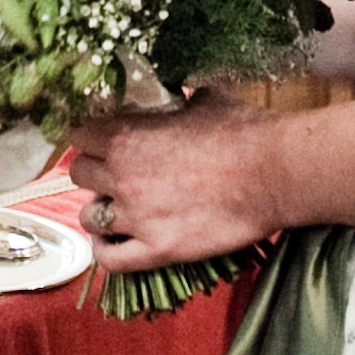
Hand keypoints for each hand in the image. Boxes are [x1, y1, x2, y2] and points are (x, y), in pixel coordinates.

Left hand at [65, 97, 277, 274]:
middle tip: (115, 174)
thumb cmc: (243, 131)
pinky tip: (113, 243)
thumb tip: (174, 95)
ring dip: (101, 211)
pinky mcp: (156, 250)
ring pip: (89, 217)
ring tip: (118, 209)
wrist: (274, 173)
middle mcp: (121, 175)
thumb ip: (175, 100)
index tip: (104, 141)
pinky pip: (109, 259)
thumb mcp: (202, 100)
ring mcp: (136, 217)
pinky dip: (106, 252)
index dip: (92, 138)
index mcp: (127, 135)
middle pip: (79, 174)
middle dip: (95, 172)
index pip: (80, 135)